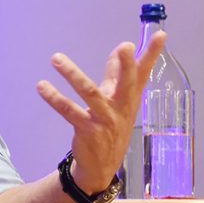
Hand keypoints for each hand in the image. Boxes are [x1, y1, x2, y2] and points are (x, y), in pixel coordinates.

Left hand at [35, 32, 165, 193]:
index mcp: (129, 98)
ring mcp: (105, 120)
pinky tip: (42, 87)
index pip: (143, 73)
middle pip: (127, 84)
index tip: (161, 34)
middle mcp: (121, 108)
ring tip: (56, 58)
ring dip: (72, 74)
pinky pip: (69, 112)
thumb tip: (121, 48)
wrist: (101, 167)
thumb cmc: (110, 126)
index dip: (152, 54)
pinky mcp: (88, 131)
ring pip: (90, 93)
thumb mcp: (117, 100)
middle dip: (127, 65)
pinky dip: (55, 99)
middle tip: (125, 46)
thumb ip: (116, 74)